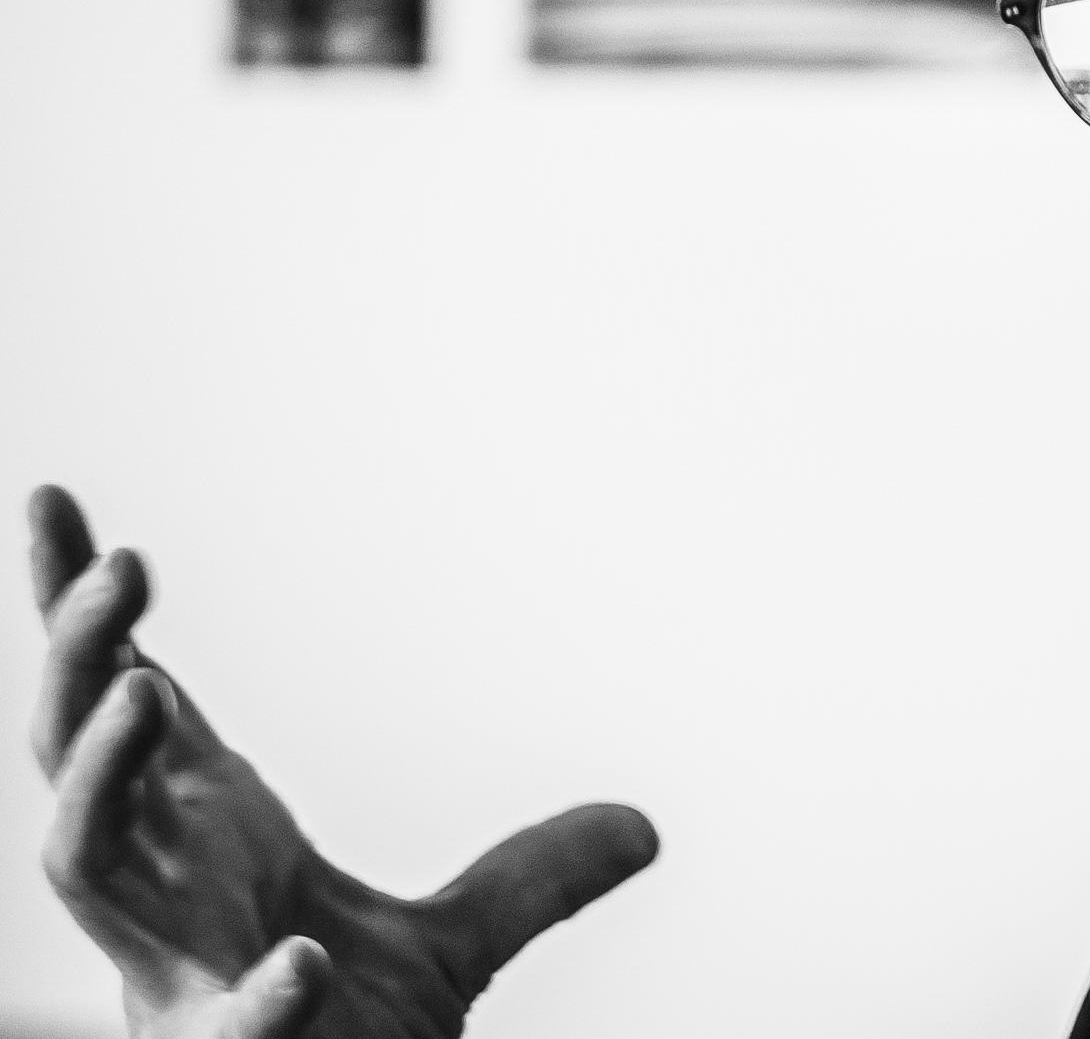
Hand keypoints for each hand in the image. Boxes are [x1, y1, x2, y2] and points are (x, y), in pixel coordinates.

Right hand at [26, 485, 658, 1038]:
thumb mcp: (452, 948)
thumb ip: (530, 879)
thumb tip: (644, 826)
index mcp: (201, 848)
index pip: (120, 705)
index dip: (81, 613)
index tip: (55, 492)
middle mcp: (161, 896)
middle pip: (76, 754)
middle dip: (80, 658)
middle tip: (121, 563)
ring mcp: (172, 974)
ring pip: (83, 857)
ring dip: (99, 772)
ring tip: (148, 688)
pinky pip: (228, 1025)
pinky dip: (265, 995)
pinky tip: (306, 963)